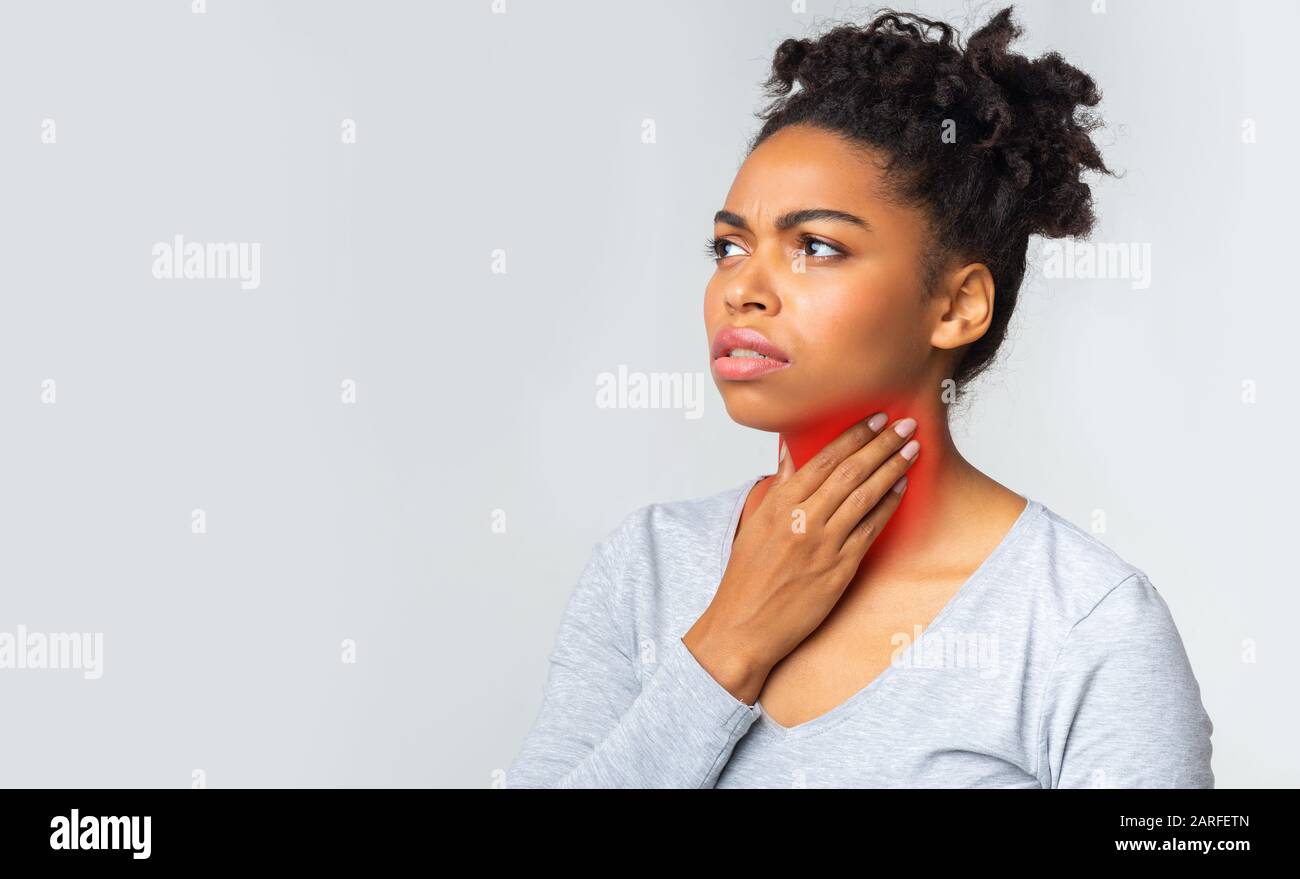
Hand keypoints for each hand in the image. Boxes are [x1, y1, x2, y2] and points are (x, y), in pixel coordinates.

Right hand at [683, 413, 918, 703]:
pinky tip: (901, 489)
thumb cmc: (747, 576)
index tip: (875, 419)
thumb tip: (789, 451)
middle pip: (850, 471)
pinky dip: (888, 506)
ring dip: (892, 469)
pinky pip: (870, 530)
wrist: (745, 625)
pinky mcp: (840, 569)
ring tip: (911, 450)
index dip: (854, 436)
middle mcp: (803, 519)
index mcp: (780, 503)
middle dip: (881, 444)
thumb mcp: (756, 522)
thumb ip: (780, 485)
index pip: (824, 458)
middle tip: (905, 425)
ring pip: (865, 496)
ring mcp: (824, 544)